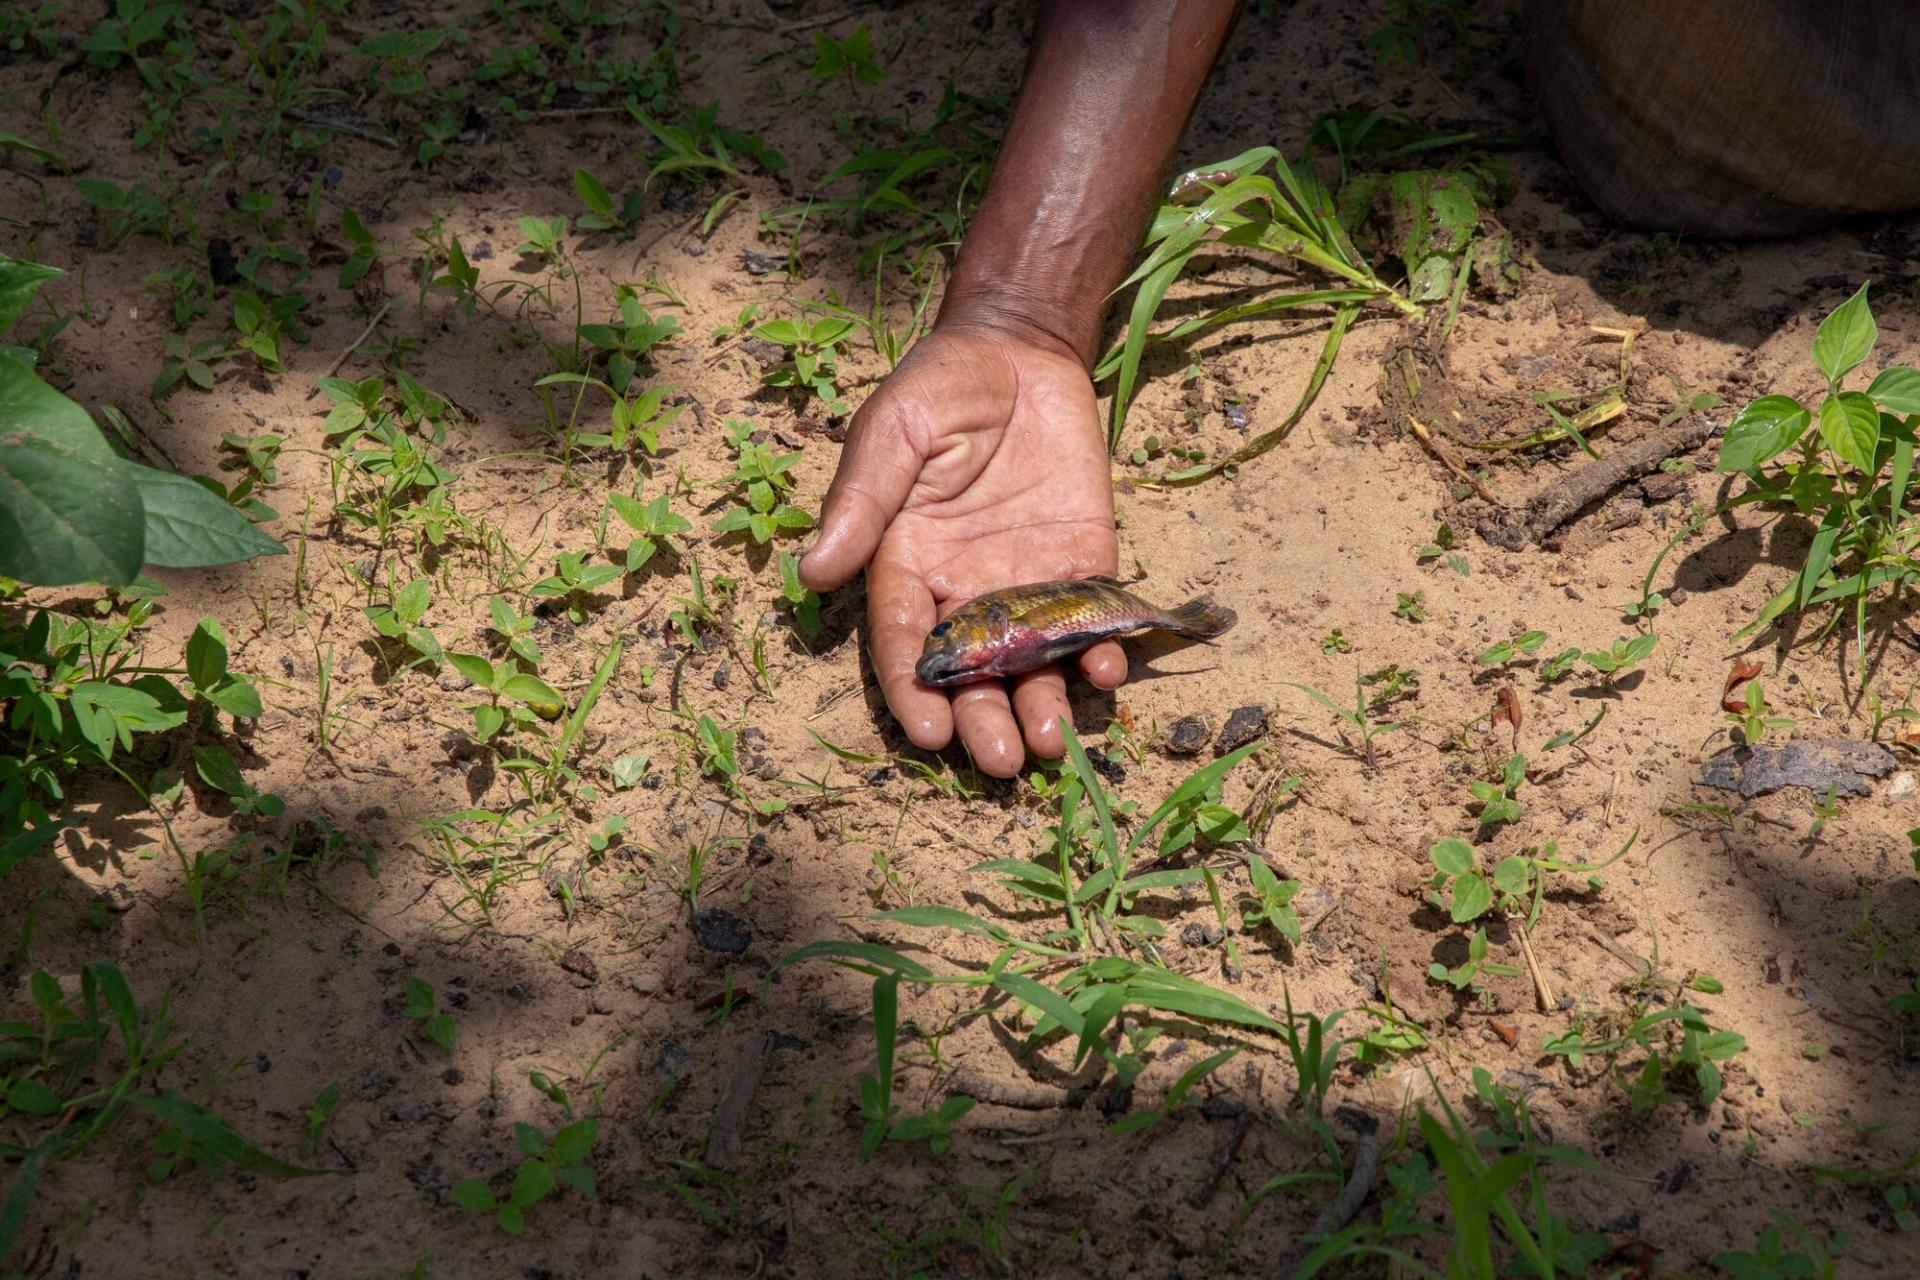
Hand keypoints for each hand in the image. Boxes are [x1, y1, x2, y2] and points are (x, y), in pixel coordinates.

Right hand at [798, 324, 1124, 776]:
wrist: (1020, 349)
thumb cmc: (940, 388)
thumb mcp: (892, 433)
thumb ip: (862, 501)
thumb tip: (815, 573)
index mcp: (907, 565)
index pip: (906, 645)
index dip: (915, 693)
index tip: (931, 734)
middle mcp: (965, 588)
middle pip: (972, 674)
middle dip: (985, 721)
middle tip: (1004, 763)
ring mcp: (1027, 582)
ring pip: (1033, 663)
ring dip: (1043, 705)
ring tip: (1054, 745)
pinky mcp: (1084, 565)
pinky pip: (1092, 622)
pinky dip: (1101, 652)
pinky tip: (1108, 673)